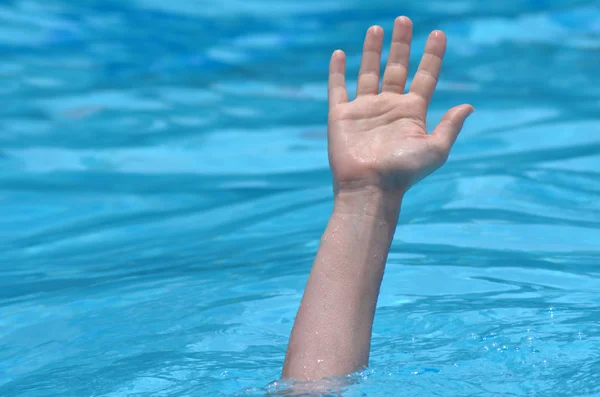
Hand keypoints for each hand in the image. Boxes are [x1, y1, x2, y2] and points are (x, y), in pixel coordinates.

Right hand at [328, 17, 473, 195]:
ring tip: (377, 28)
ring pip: (368, 73)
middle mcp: (389, 107)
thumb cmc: (404, 172)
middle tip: (404, 20)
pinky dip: (337, 72)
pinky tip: (340, 54)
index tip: (438, 33)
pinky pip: (338, 89)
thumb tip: (469, 105)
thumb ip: (450, 125)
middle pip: (396, 68)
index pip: (425, 76)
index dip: (432, 55)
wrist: (370, 188)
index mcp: (412, 113)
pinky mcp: (341, 116)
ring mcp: (364, 110)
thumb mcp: (436, 149)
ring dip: (372, 51)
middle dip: (401, 44)